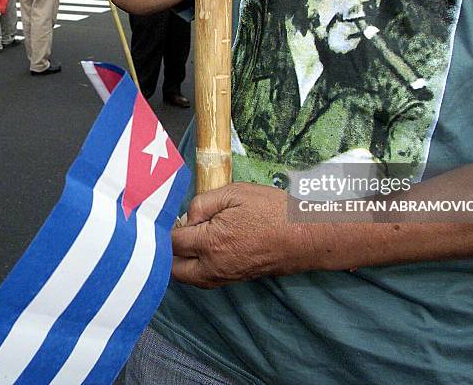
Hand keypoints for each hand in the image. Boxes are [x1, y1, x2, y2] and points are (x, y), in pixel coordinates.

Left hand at [172, 183, 315, 287]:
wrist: (304, 235)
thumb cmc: (272, 210)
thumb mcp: (235, 193)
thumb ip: (203, 203)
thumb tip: (187, 217)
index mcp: (210, 243)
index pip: (173, 242)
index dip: (168, 227)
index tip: (169, 216)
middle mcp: (213, 266)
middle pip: (174, 269)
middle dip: (169, 251)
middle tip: (177, 230)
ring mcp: (225, 277)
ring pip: (189, 278)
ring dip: (182, 262)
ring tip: (190, 238)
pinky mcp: (235, 279)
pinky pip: (206, 279)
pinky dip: (198, 268)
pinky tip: (205, 248)